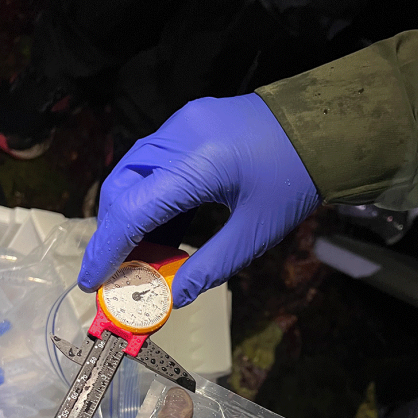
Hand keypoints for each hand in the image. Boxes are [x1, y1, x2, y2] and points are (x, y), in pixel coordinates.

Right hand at [79, 94, 320, 307]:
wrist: (326, 126)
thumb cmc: (296, 179)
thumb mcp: (256, 232)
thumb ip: (210, 265)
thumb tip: (175, 296)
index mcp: (196, 165)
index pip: (131, 211)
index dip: (106, 250)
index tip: (91, 282)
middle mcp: (179, 137)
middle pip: (122, 187)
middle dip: (113, 232)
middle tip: (119, 272)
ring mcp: (182, 124)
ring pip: (133, 171)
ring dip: (130, 213)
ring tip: (143, 254)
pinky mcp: (190, 121)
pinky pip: (154, 160)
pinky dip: (150, 194)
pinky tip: (164, 226)